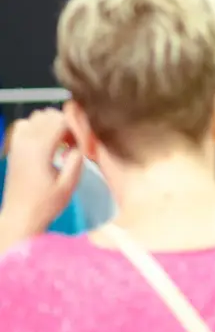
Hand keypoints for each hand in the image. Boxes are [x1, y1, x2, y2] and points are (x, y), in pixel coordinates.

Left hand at [0, 109, 83, 236]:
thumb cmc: (45, 204)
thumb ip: (77, 159)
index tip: (82, 142)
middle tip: (74, 144)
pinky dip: (38, 128)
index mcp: (40, 148)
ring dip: (52, 124)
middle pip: (49, 115)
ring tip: (61, 143)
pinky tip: (47, 144)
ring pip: (37, 117)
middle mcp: (26, 140)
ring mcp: (17, 142)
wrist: (20, 216)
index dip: (76, 127)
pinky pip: (26, 125)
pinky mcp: (14, 147)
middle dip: (65, 124)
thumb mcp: (69, 184)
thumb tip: (80, 144)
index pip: (62, 120)